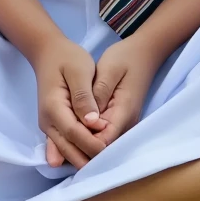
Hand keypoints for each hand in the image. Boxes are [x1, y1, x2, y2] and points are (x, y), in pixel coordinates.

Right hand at [32, 37, 110, 170]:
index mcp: (54, 108)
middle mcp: (47, 122)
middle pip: (68, 149)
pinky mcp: (53, 126)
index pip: (74, 133)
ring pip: (65, 152)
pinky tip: (87, 162)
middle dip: (88, 157)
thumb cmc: (67, 58)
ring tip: (103, 166)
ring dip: (82, 159)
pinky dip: (74, 155)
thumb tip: (92, 122)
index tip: (110, 146)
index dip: (92, 142)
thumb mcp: (80, 70)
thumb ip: (84, 97)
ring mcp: (48, 126)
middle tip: (110, 163)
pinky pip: (62, 147)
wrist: (48, 53)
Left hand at [44, 36, 164, 166]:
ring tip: (60, 138)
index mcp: (124, 112)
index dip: (84, 144)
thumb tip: (87, 120)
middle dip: (81, 147)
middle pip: (102, 148)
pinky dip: (88, 134)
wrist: (143, 53)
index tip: (63, 137)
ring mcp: (124, 123)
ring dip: (83, 142)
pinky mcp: (119, 119)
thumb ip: (97, 94)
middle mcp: (126, 124)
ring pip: (102, 143)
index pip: (104, 141)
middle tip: (57, 143)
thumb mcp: (109, 69)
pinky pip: (103, 134)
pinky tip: (72, 129)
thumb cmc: (125, 58)